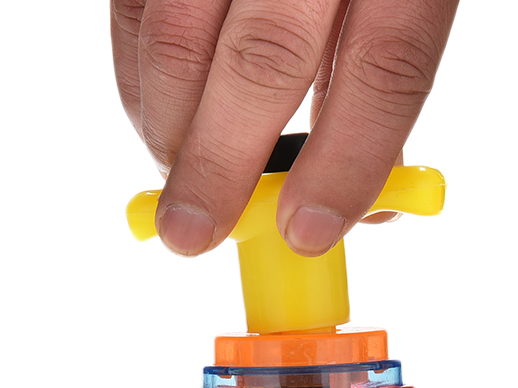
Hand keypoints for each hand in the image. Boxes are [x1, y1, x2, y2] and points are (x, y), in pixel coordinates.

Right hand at [111, 0, 458, 256]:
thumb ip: (383, 92)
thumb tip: (364, 207)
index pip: (384, 72)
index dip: (347, 165)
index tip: (308, 233)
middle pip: (265, 59)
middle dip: (224, 165)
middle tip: (196, 235)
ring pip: (177, 33)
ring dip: (170, 130)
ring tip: (181, 188)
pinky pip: (133, 6)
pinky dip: (139, 79)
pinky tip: (161, 121)